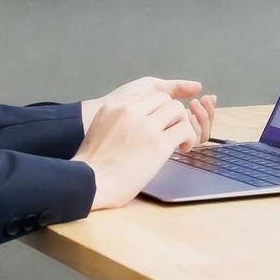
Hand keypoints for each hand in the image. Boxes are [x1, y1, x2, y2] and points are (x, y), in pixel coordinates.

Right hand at [74, 77, 217, 208]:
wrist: (90, 183)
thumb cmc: (93, 166)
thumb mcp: (100, 129)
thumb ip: (118, 121)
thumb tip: (135, 125)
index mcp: (114, 106)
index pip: (148, 96)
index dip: (158, 109)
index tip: (160, 122)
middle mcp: (130, 111)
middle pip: (165, 99)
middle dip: (172, 114)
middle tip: (171, 131)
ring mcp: (145, 126)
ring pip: (178, 110)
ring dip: (182, 124)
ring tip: (178, 141)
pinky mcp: (159, 144)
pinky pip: (185, 129)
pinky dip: (188, 138)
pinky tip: (182, 148)